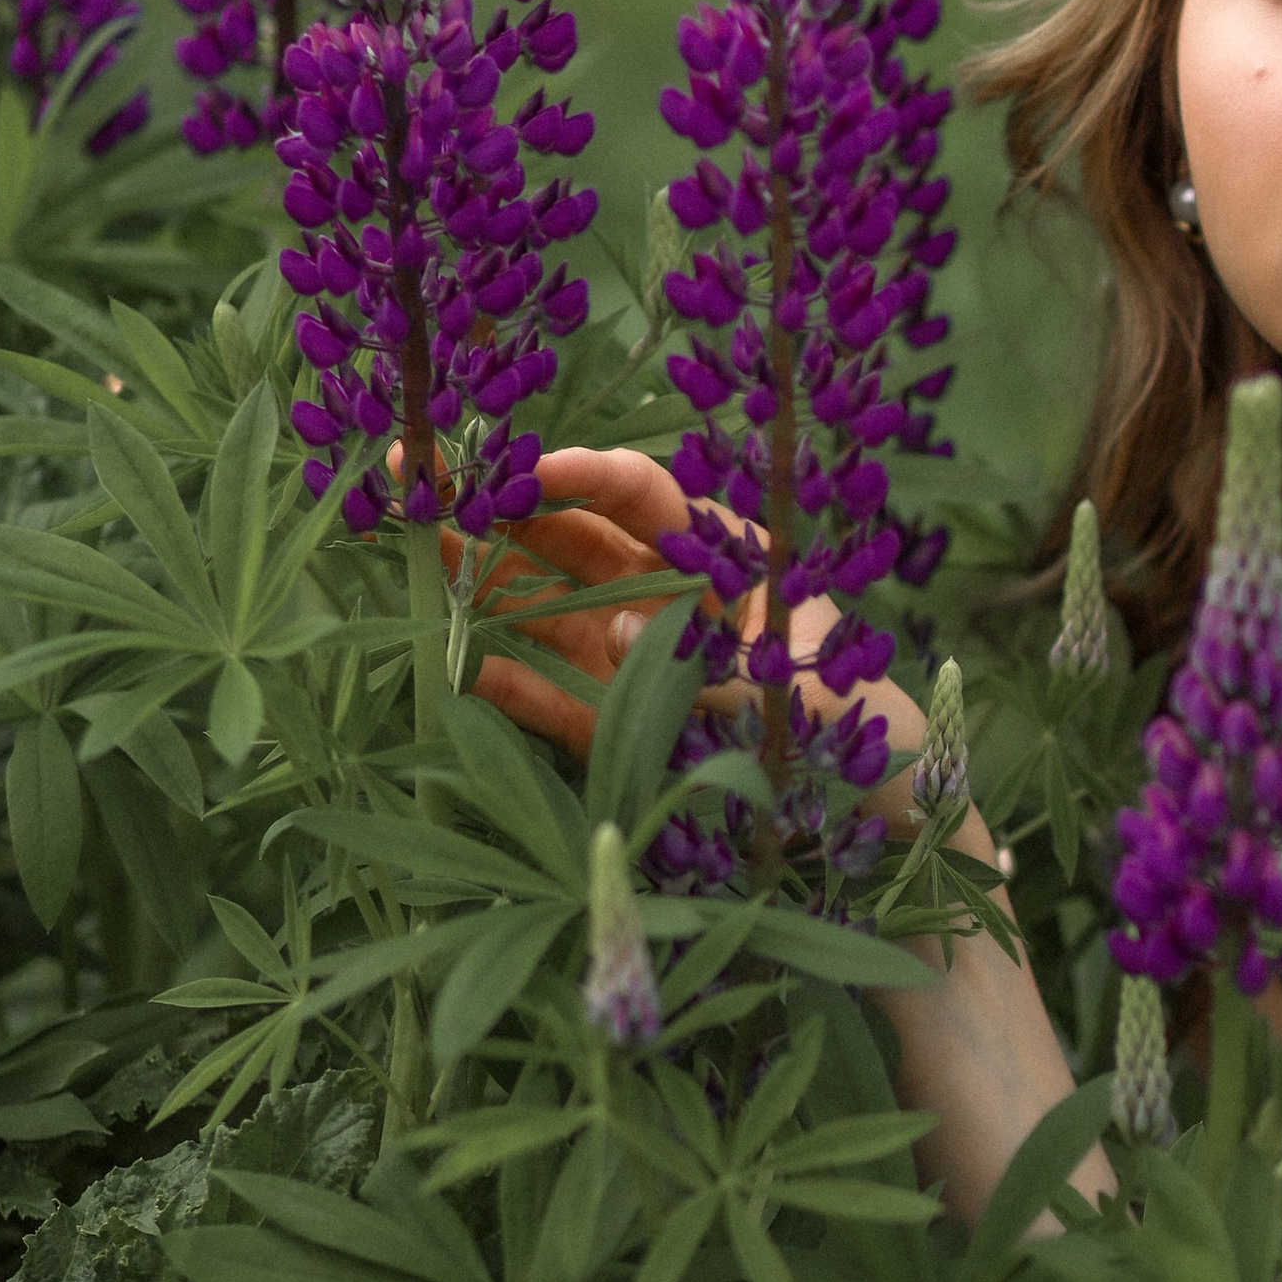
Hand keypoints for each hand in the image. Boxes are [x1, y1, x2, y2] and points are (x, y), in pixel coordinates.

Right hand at [456, 446, 947, 837]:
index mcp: (721, 554)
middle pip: (570, 537)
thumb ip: (707, 658)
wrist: (875, 813)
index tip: (522, 468)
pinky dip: (501, 684)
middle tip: (415, 473)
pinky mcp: (610, 726)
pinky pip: (545, 696)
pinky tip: (450, 665)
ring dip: (475, 581)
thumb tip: (613, 626)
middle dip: (494, 506)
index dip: (580, 474)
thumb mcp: (795, 684)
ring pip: (540, 606)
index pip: (642, 495)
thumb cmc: (855, 720)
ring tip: (406, 550)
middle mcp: (664, 593)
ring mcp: (628, 658)